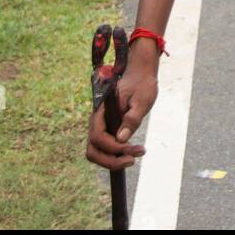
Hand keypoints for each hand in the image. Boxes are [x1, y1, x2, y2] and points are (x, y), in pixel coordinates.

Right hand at [85, 56, 158, 171]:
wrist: (141, 74)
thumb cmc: (142, 84)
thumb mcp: (142, 100)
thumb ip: (132, 118)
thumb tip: (121, 139)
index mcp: (102, 110)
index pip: (98, 137)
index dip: (113, 148)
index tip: (132, 149)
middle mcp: (97, 120)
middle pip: (93, 150)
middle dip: (111, 160)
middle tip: (132, 159)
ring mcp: (101, 126)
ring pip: (97, 152)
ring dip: (114, 160)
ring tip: (135, 155)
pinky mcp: (108, 129)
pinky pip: (105, 148)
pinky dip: (116, 155)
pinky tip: (132, 152)